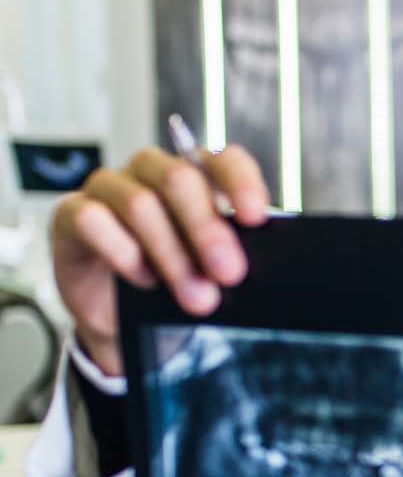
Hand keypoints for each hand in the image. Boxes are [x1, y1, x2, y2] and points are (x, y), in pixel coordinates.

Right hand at [49, 145, 269, 376]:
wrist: (123, 317)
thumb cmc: (174, 283)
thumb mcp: (212, 271)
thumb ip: (231, 255)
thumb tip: (251, 264)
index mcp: (196, 177)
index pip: (222, 159)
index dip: (240, 183)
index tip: (255, 218)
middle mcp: (152, 173)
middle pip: (179, 179)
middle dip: (207, 229)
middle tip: (229, 273)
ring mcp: (110, 189)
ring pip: (140, 204)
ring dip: (173, 256)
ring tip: (198, 297)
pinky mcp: (73, 214)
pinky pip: (94, 221)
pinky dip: (124, 254)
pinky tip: (144, 280)